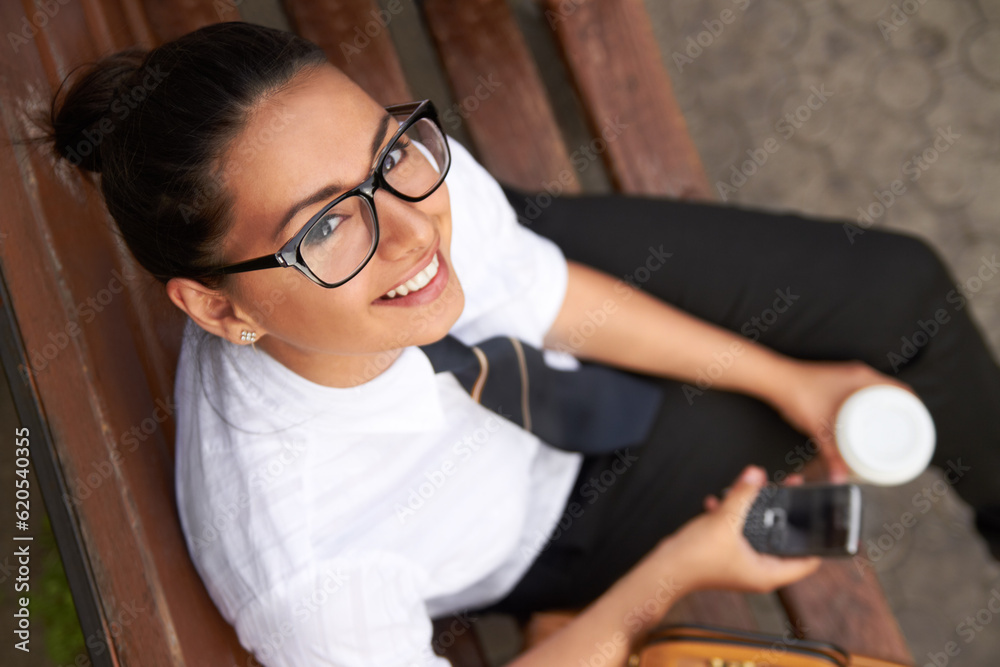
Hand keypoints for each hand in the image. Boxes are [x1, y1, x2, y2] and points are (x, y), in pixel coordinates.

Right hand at [654, 466, 820, 593]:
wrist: (664, 568)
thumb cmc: (694, 559)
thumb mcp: (724, 521)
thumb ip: (742, 495)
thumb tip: (756, 474)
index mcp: (767, 573)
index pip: (808, 561)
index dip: (819, 541)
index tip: (824, 519)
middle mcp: (759, 571)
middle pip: (784, 542)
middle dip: (786, 516)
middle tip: (793, 493)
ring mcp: (743, 563)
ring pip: (761, 534)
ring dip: (757, 513)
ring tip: (757, 491)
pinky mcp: (727, 554)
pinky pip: (740, 533)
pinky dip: (734, 517)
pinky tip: (721, 502)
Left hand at [766, 359, 914, 481]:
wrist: (774, 380)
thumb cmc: (796, 395)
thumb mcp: (818, 428)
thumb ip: (830, 455)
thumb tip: (841, 478)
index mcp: (862, 378)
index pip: (901, 390)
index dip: (915, 407)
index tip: (921, 423)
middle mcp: (858, 373)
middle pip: (892, 391)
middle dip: (902, 410)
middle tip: (908, 431)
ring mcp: (847, 375)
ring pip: (876, 391)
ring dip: (885, 406)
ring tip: (891, 427)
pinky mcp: (836, 380)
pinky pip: (863, 391)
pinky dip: (870, 403)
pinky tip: (867, 418)